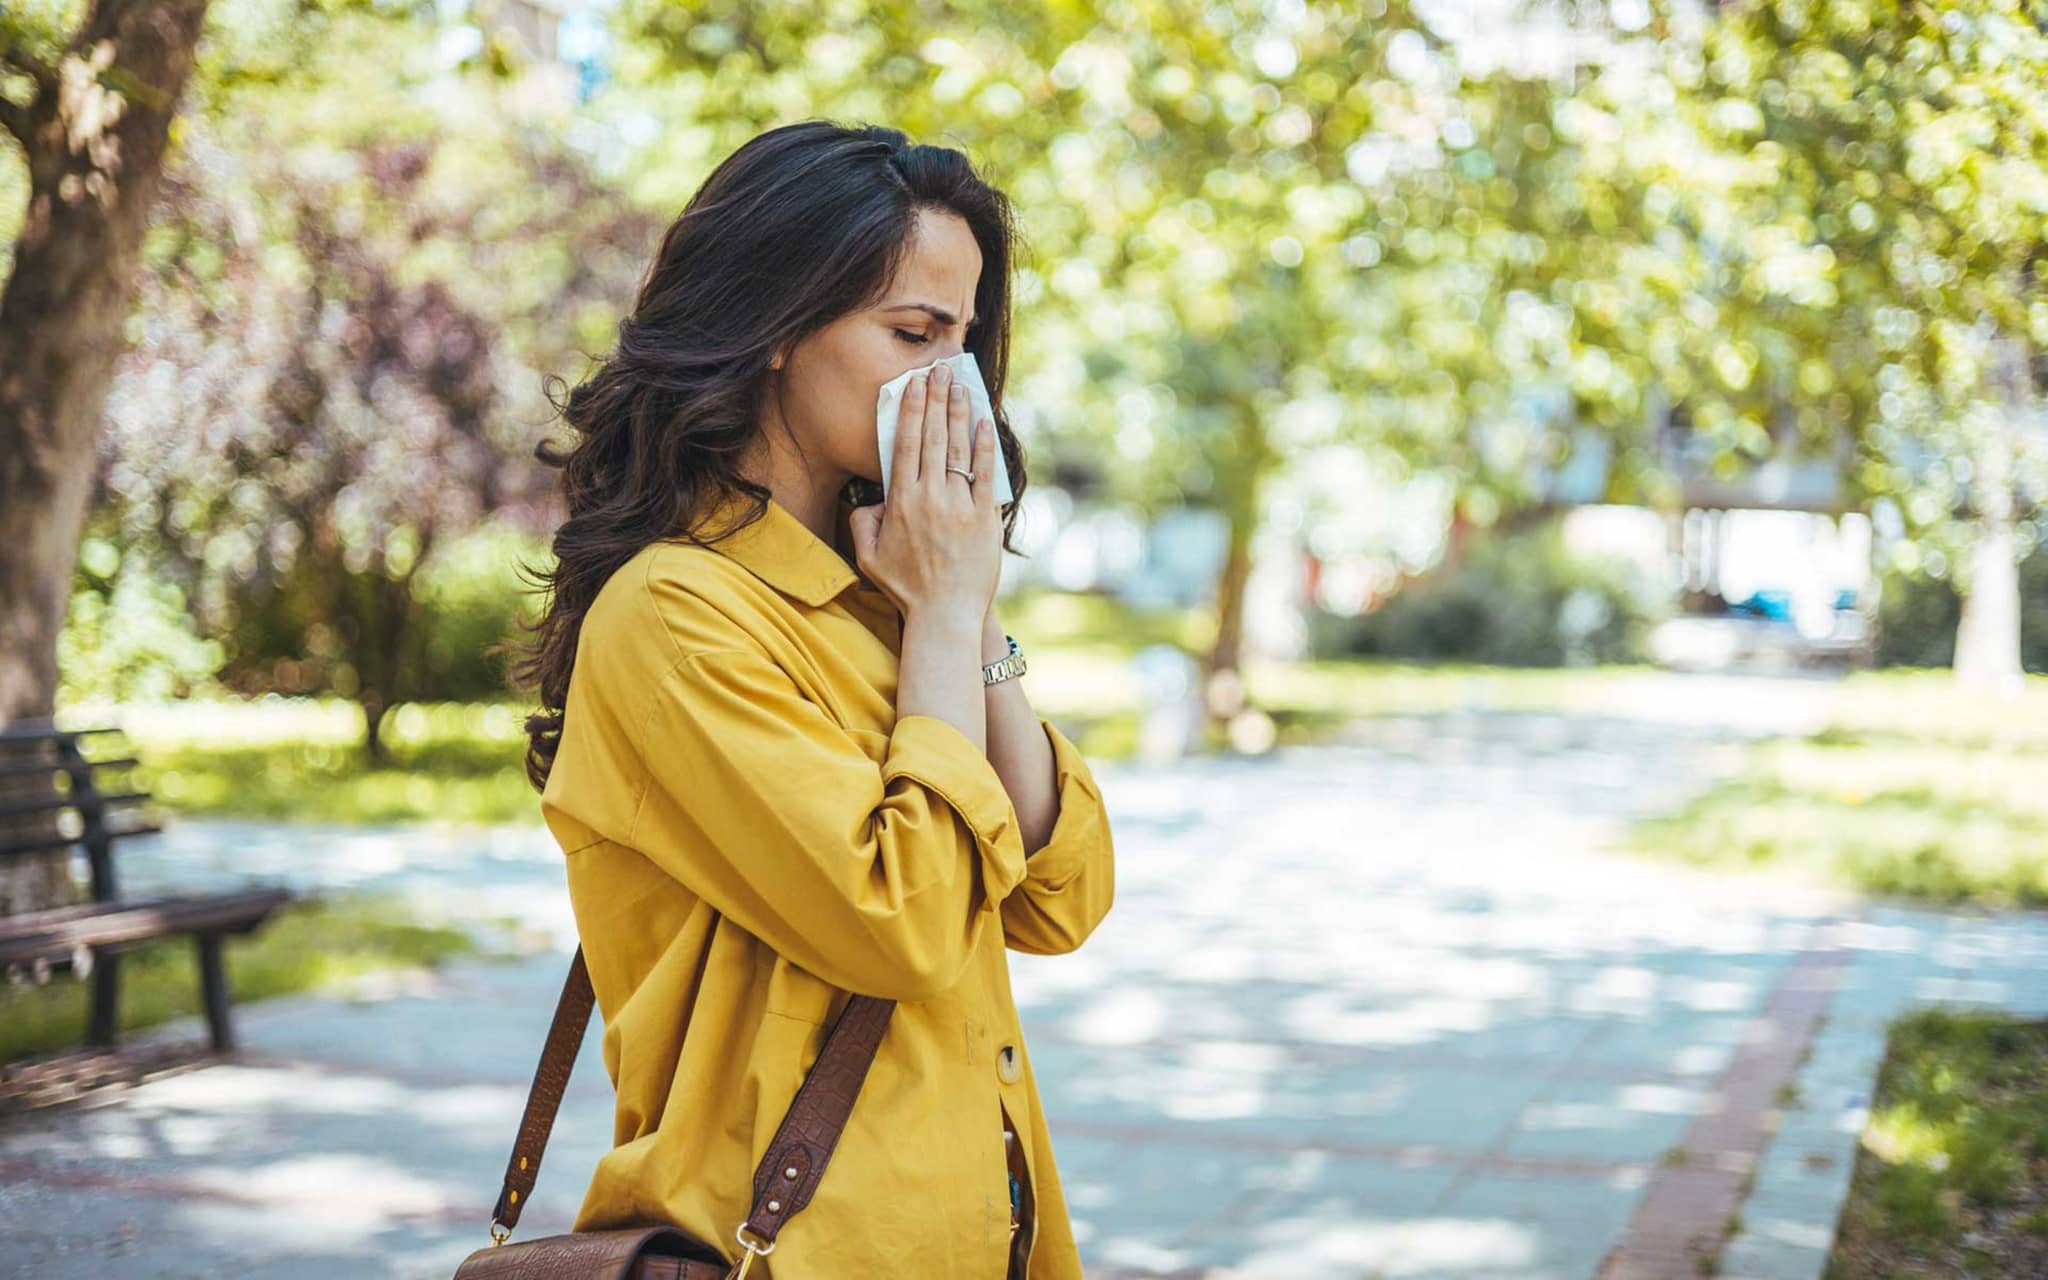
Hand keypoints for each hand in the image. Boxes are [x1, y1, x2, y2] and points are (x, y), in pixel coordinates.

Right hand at [847, 362, 1000, 626]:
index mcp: (900, 502)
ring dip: (959, 413)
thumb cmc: (905, 589)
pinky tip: (983, 422)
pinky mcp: (985, 518)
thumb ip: (862, 522)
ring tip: (959, 385)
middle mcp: (930, 498)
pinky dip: (985, 447)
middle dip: (936, 399)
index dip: (911, 409)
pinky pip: (985, 475)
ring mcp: (959, 506)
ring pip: (959, 449)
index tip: (914, 384)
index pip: (906, 444)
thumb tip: (871, 498)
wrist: (945, 616)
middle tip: (938, 370)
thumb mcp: (868, 557)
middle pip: (933, 437)